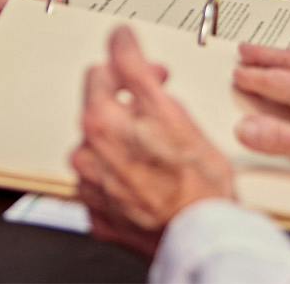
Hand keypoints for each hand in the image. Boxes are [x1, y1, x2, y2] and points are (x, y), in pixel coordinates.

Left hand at [71, 27, 234, 256]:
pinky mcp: (96, 212)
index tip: (139, 60)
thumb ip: (140, 74)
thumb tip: (125, 49)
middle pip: (99, 107)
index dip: (131, 63)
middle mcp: (88, 153)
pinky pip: (102, 181)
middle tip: (158, 106)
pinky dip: (119, 174)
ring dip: (121, 140)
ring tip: (155, 149)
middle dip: (127, 101)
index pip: (103, 70)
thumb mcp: (175, 112)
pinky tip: (145, 176)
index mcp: (102, 122)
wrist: (201, 238)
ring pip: (100, 145)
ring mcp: (90, 185)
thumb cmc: (198, 186)